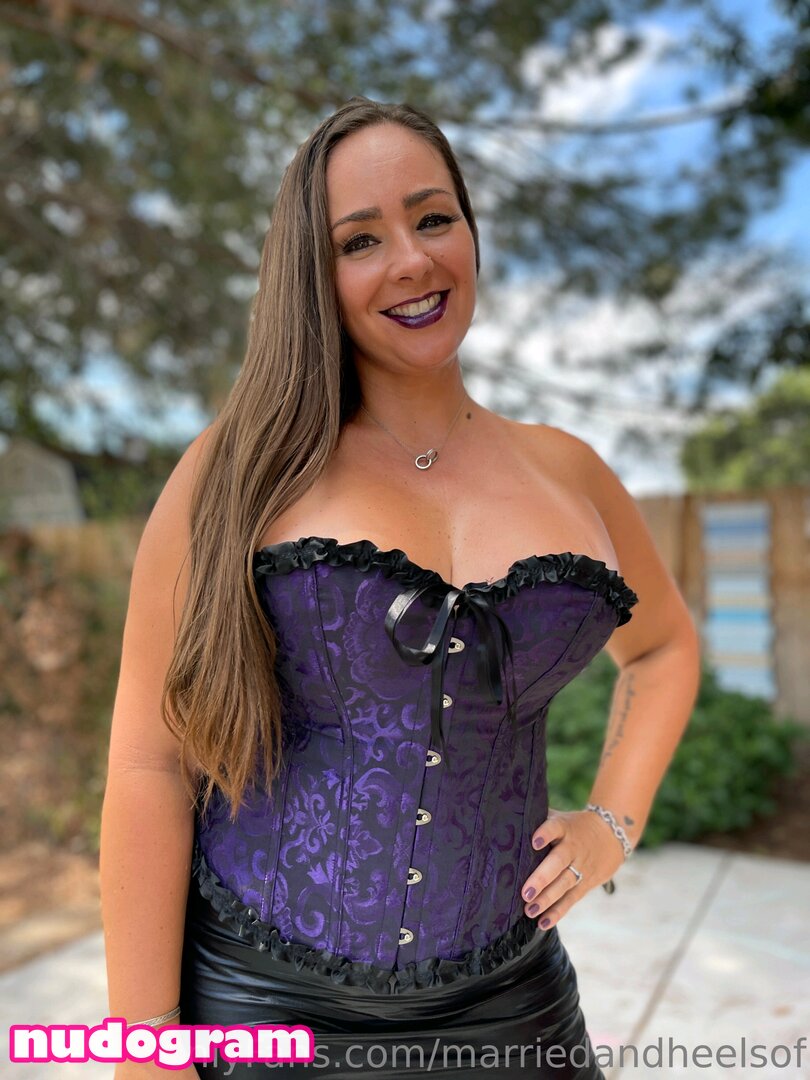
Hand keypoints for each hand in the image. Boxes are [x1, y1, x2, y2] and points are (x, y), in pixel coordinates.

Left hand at [520, 807, 623, 929]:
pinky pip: (571, 899)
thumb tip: (506, 817)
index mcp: (564, 828)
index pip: (555, 828)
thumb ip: (537, 819)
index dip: (545, 833)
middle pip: (558, 863)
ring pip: (564, 884)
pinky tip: (542, 922)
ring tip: (529, 910)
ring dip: (547, 899)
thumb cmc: (572, 826)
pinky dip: (557, 912)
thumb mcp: (559, 817)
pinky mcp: (585, 884)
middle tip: (525, 892)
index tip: (534, 841)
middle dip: (542, 878)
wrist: (611, 834)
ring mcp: (580, 867)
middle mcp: (573, 848)